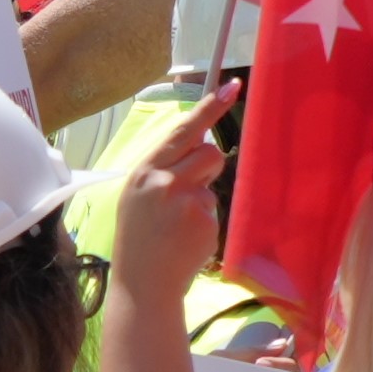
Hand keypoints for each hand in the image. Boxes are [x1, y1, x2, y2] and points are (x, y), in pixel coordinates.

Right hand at [102, 82, 237, 309]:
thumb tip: (199, 143)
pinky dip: (205, 219)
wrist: (142, 283)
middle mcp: (161, 180)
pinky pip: (215, 206)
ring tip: (181, 217)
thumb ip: (164, 169)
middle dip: (208, 163)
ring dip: (205, 190)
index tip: (232, 88)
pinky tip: (186, 237)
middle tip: (190, 188)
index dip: (209, 108)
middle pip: (208, 150)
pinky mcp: (201, 219)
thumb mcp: (139, 196)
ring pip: (215, 176)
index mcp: (143, 170)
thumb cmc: (141, 237)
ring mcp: (183, 199)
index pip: (181, 131)